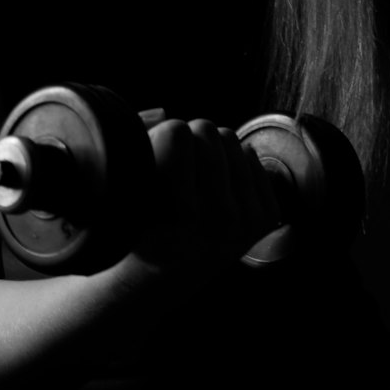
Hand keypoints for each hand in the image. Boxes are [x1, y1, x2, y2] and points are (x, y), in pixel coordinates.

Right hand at [134, 117, 281, 273]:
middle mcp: (217, 220)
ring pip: (231, 139)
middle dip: (187, 142)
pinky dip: (230, 164)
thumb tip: (165, 113)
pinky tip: (214, 187)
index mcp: (177, 214)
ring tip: (193, 181)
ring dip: (209, 151)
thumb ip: (138, 142)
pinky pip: (249, 156)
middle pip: (207, 129)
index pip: (177, 132)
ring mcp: (246, 220)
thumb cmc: (138, 225)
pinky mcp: (264, 218)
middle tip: (175, 171)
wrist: (163, 276)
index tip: (153, 162)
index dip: (159, 138)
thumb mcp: (124, 187)